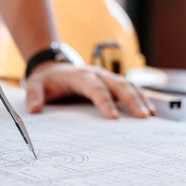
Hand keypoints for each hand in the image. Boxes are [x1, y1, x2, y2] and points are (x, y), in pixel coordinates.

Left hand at [25, 63, 155, 118]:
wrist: (52, 67)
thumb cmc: (46, 80)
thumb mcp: (34, 84)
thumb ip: (34, 95)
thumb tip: (34, 109)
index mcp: (79, 75)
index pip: (95, 88)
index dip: (105, 102)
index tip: (114, 118)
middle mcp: (97, 73)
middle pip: (118, 84)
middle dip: (132, 100)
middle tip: (143, 117)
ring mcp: (106, 77)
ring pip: (127, 85)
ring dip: (140, 99)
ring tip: (150, 115)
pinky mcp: (111, 83)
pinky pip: (129, 89)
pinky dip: (140, 98)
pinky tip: (150, 110)